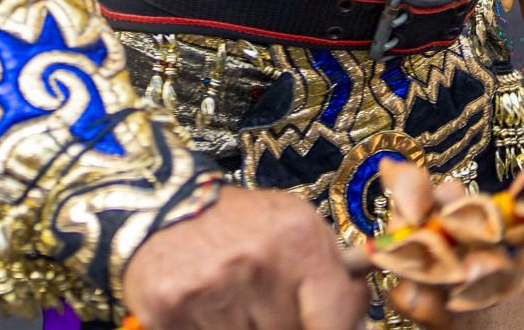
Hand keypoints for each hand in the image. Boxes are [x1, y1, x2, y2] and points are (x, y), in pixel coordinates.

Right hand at [123, 187, 367, 329]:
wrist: (165, 205)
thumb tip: (357, 327)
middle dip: (280, 327)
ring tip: (234, 306)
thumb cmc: (241, 223)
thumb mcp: (297, 230)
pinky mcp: (167, 307)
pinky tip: (205, 312)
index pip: (334, 324)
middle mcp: (255, 263)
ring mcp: (209, 288)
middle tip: (266, 310)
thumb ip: (334, 277)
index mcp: (298, 241)